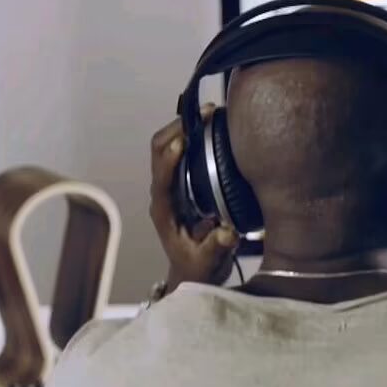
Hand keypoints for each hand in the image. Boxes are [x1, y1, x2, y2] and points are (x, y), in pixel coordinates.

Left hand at [149, 108, 239, 291]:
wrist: (193, 273)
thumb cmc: (197, 268)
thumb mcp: (209, 262)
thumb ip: (216, 248)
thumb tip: (227, 232)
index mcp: (164, 211)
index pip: (161, 178)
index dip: (170, 158)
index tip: (185, 140)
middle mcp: (163, 194)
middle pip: (159, 151)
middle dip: (178, 129)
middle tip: (205, 115)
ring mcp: (171, 186)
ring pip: (167, 146)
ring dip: (185, 127)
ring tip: (211, 114)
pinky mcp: (182, 183)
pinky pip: (182, 152)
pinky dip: (194, 135)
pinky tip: (214, 127)